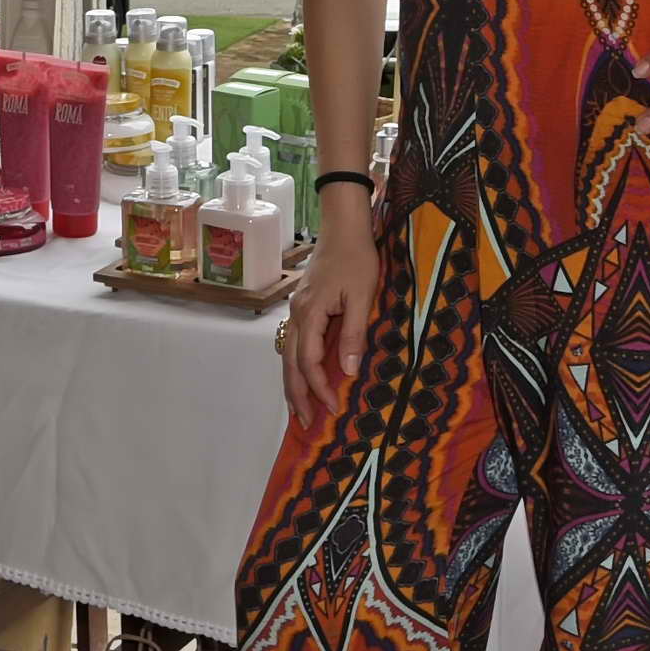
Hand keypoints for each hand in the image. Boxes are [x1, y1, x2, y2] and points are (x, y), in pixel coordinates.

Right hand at [281, 223, 380, 429]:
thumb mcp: (362, 296)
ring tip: (298, 408)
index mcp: (310, 314)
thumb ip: (353, 333)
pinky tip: (301, 375)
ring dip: (292, 383)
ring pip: (288, 355)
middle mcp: (297, 315)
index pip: (310, 362)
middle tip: (306, 423)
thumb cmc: (357, 258)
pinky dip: (295, 365)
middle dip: (297, 395)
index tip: (333, 409)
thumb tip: (348, 371)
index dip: (320, 388)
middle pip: (291, 364)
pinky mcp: (302, 305)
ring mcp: (296, 310)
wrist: (344, 227)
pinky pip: (293, 343)